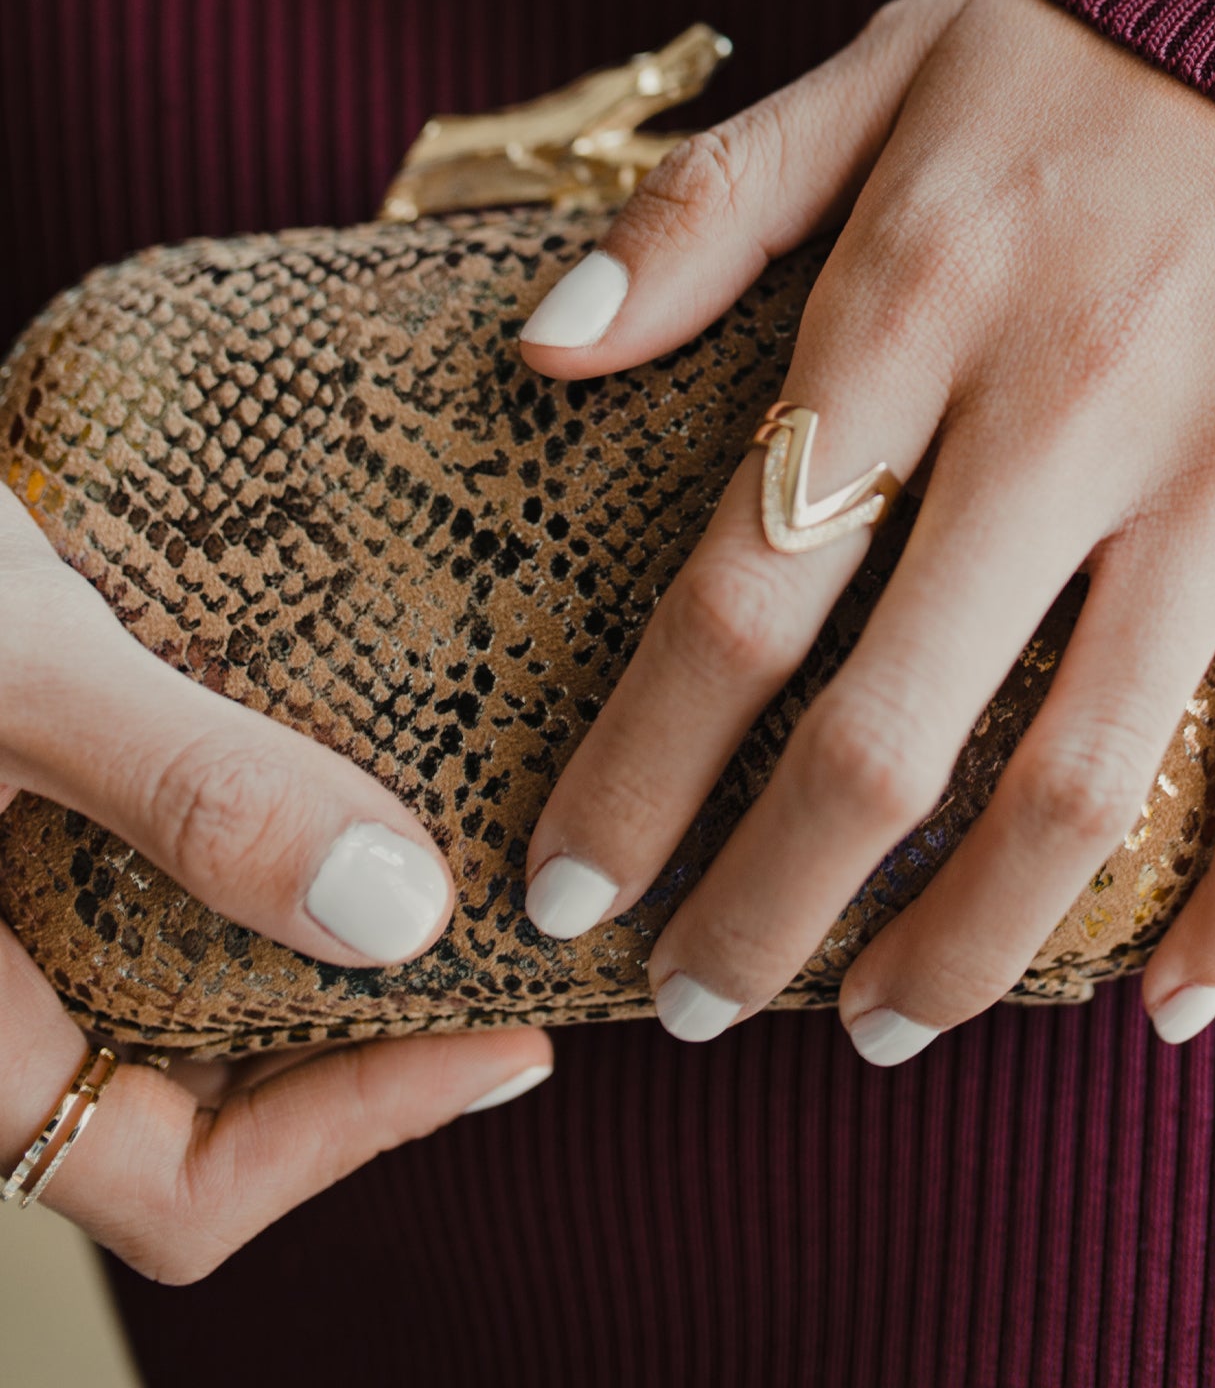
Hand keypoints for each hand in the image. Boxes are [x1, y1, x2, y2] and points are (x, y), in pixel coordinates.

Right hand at [0, 488, 553, 1280]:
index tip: (509, 1039)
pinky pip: (165, 888)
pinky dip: (273, 864)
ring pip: (191, 1000)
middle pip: (207, 1103)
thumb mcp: (10, 670)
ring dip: (331, 958)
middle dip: (370, 1050)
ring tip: (474, 870)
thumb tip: (397, 915)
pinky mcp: (30, 815)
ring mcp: (7, 902)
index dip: (356, 1137)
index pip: (174, 1186)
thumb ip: (187, 791)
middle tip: (521, 954)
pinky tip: (366, 782)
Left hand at [519, 0, 1214, 1059]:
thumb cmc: (1107, 42)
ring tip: (889, 1026)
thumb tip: (542, 351)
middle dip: (767, 907)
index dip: (638, 771)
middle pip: (886, 735)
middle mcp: (1072, 408)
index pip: (739, 596)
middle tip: (701, 997)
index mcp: (921, 299)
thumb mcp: (887, 68)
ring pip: (1084, 789)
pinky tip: (1169, 1004)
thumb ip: (707, 210)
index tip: (571, 884)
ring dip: (969, 948)